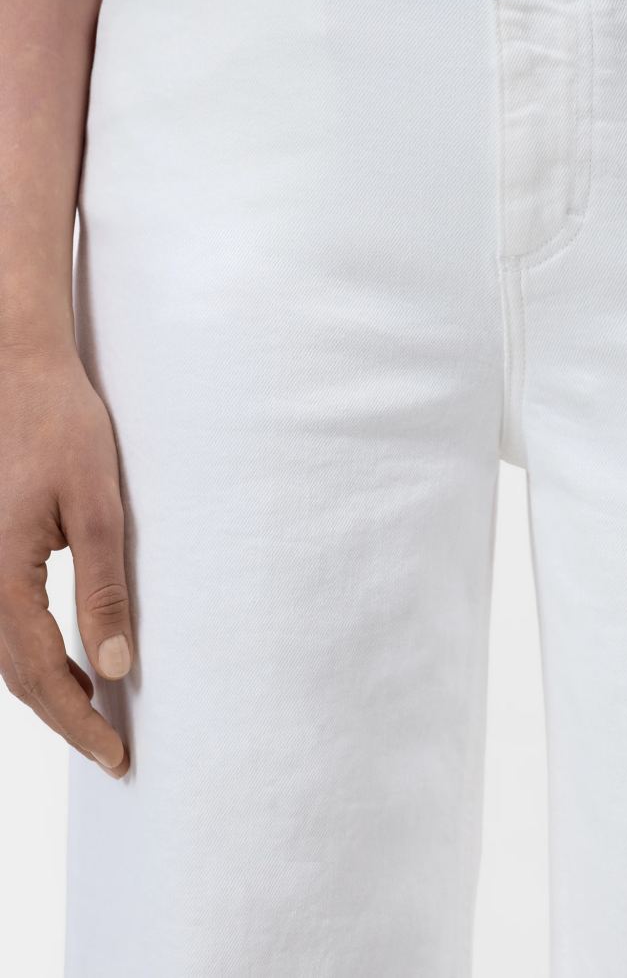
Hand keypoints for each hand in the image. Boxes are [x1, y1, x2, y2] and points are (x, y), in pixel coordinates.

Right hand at [0, 344, 131, 773]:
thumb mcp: (99, 507)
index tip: (116, 756)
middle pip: (16, 676)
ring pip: (5, 654)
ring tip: (95, 716)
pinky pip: (5, 623)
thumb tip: (115, 667)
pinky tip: (69, 660)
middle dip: (64, 718)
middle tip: (112, 751)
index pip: (41, 676)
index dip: (79, 723)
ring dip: (48, 690)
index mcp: (2, 578)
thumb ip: (103, 589)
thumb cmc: (62, 427)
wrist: (19, 369)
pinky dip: (33, 655)